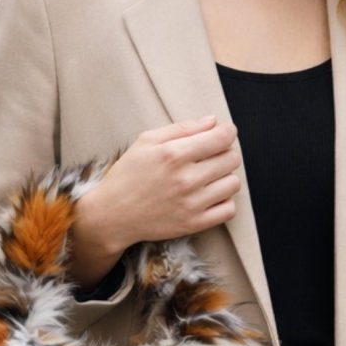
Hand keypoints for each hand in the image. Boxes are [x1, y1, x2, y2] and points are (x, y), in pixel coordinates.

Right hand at [79, 116, 241, 251]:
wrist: (112, 215)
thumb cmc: (128, 174)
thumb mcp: (146, 141)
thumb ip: (182, 128)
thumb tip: (212, 121)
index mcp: (174, 154)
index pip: (222, 138)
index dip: (228, 131)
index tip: (224, 132)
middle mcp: (186, 179)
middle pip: (232, 159)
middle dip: (225, 152)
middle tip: (211, 155)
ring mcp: (191, 204)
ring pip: (233, 184)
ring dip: (225, 177)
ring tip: (209, 176)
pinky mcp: (194, 224)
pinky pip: (229, 210)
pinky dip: (224, 200)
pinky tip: (210, 195)